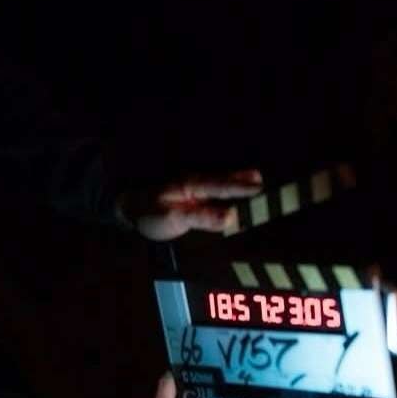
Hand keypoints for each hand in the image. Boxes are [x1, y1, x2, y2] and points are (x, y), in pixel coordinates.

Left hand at [117, 169, 262, 240]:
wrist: (130, 209)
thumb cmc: (151, 214)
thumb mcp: (174, 218)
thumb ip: (203, 218)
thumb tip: (231, 217)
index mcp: (192, 186)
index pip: (222, 187)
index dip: (241, 189)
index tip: (259, 190)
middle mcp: (198, 182)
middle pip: (226, 180)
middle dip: (246, 180)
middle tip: (266, 183)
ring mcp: (197, 185)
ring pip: (223, 180)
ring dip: (241, 178)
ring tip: (258, 178)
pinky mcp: (197, 192)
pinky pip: (219, 186)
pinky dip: (233, 182)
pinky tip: (243, 181)